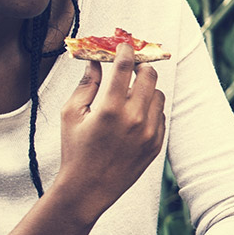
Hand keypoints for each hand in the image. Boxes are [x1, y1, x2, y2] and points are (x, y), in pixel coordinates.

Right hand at [54, 42, 166, 218]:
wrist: (88, 189)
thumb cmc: (75, 150)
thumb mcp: (72, 115)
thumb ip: (87, 85)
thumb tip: (97, 61)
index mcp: (110, 109)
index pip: (124, 68)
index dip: (125, 51)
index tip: (124, 45)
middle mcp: (134, 119)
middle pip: (149, 76)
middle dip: (140, 66)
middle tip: (131, 66)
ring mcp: (150, 133)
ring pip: (158, 95)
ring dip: (146, 89)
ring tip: (128, 95)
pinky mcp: (157, 144)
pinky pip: (161, 115)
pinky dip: (150, 109)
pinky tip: (133, 115)